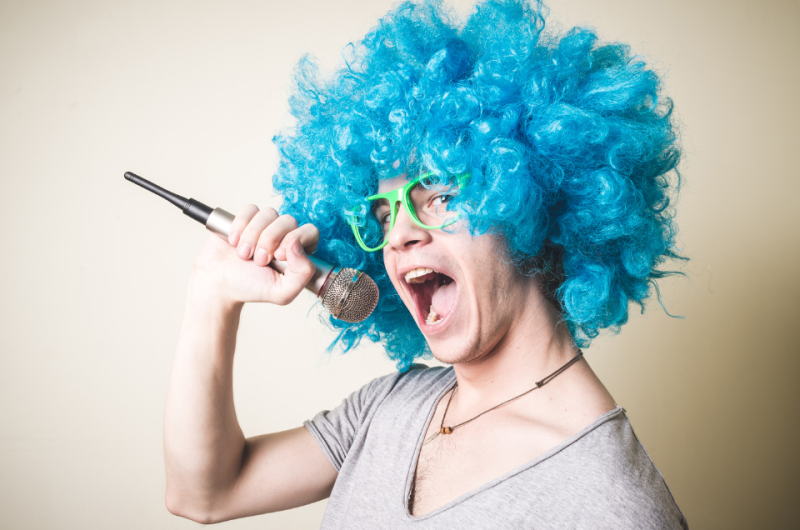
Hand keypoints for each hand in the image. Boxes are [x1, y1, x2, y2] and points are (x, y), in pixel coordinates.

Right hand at [191, 204, 319, 306]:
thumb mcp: (282, 293)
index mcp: (298, 252)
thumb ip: (302, 274)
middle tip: (259, 260)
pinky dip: (240, 225)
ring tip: (244, 254)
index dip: (295, 239)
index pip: (310, 232)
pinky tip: (234, 241)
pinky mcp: (246, 218)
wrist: (218, 283)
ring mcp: (265, 225)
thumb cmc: (250, 288)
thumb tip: (298, 244)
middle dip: (271, 240)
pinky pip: (250, 209)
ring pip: (268, 213)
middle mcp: (284, 235)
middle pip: (288, 221)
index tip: (279, 256)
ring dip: (253, 235)